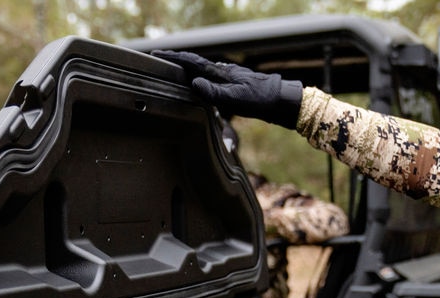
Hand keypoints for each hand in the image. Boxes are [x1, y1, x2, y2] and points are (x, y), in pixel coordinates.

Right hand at [151, 49, 302, 128]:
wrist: (282, 100)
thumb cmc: (261, 101)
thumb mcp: (237, 100)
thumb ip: (214, 93)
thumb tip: (193, 84)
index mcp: (221, 74)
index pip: (193, 62)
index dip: (174, 58)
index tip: (157, 54)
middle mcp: (224, 72)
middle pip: (195, 63)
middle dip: (177, 60)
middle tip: (160, 58)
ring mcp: (230, 76)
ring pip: (203, 69)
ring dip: (188, 67)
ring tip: (175, 69)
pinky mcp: (235, 83)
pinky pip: (211, 76)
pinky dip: (200, 75)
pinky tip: (201, 81)